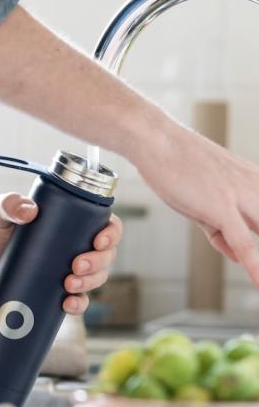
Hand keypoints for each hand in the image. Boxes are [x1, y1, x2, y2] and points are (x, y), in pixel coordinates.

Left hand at [0, 192, 122, 314]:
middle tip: (75, 266)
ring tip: (68, 284)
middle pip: (106, 256)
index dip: (111, 234)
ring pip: (96, 279)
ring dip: (90, 283)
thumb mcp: (0, 211)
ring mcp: (70, 270)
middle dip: (97, 263)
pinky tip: (67, 304)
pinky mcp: (57, 291)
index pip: (108, 225)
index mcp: (75, 222)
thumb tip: (28, 210)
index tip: (98, 241)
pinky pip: (78, 301)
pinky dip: (78, 305)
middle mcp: (78, 246)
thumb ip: (9, 204)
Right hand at [133, 118, 258, 285]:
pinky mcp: (223, 207)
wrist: (157, 140)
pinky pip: (245, 244)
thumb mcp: (205, 197)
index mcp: (255, 181)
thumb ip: (224, 227)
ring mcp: (241, 196)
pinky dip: (254, 267)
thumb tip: (238, 252)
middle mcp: (256, 187)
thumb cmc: (176, 163)